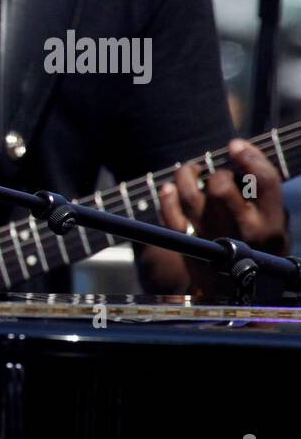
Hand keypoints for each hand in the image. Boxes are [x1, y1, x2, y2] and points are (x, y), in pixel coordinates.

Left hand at [157, 139, 290, 295]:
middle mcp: (244, 230)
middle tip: (211, 171)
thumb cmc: (256, 250)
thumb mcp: (271, 225)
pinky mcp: (188, 245)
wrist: (236, 294)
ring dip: (185, 176)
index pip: (265, 180)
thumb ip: (261, 198)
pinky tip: (169, 188)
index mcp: (271, 223)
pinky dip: (166, 198)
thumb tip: (239, 157)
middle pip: (222, 186)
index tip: (234, 145)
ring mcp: (212, 237)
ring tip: (187, 171)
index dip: (250, 157)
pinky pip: (171, 215)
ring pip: (192, 196)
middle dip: (215, 171)